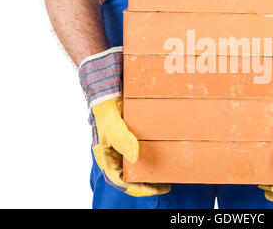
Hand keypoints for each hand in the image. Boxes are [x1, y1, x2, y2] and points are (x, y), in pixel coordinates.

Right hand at [80, 47, 169, 196]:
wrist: (108, 83)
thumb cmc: (105, 104)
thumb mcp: (112, 122)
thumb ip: (122, 139)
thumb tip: (134, 157)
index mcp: (107, 154)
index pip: (120, 179)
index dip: (138, 188)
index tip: (157, 189)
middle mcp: (116, 150)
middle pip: (131, 173)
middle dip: (147, 181)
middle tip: (166, 183)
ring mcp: (125, 141)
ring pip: (138, 161)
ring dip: (151, 168)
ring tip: (168, 171)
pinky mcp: (133, 132)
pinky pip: (145, 146)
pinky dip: (155, 151)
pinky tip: (167, 150)